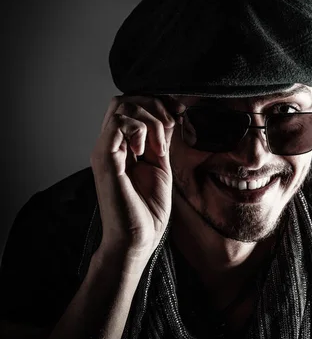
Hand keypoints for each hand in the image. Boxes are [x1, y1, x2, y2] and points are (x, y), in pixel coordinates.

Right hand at [90, 95, 182, 267]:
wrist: (138, 239)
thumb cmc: (148, 209)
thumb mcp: (161, 165)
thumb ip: (162, 139)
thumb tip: (171, 114)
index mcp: (122, 146)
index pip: (131, 105)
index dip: (158, 103)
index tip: (180, 114)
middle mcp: (110, 145)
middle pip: (125, 100)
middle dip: (155, 106)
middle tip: (170, 128)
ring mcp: (105, 151)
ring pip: (122, 106)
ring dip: (151, 120)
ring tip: (159, 148)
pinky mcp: (105, 159)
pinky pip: (119, 124)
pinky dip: (140, 130)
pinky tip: (148, 152)